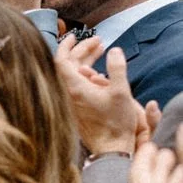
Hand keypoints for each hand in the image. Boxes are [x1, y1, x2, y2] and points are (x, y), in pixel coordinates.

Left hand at [58, 33, 147, 156]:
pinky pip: (77, 85)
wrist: (110, 147)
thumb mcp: (121, 92)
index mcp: (75, 88)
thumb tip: (114, 50)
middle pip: (69, 65)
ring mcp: (71, 101)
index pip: (61, 60)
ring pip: (74, 75)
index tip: (75, 35)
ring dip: (86, 60)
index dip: (66, 45)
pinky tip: (99, 71)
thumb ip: (117, 69)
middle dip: (83, 50)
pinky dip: (86, 74)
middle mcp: (69, 94)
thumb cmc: (115, 123)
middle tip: (99, 41)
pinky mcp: (76, 107)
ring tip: (101, 50)